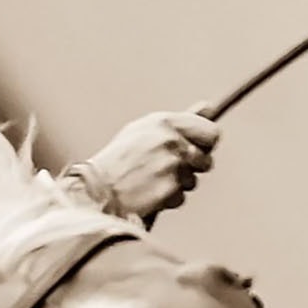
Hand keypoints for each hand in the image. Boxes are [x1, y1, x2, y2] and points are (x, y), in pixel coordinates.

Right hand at [76, 102, 220, 218]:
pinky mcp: (169, 188)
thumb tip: (209, 107)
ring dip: (176, 186)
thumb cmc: (119, 161)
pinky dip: (167, 201)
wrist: (97, 190)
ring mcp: (171, 165)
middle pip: (206, 160)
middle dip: (192, 169)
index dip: (205, 145)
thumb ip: (180, 122)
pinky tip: (148, 195)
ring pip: (192, 181)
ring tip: (150, 182)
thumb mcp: (145, 132)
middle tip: (167, 171)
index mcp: (163, 122)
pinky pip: (180, 198)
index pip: (211, 132)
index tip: (196, 151)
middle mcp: (170, 140)